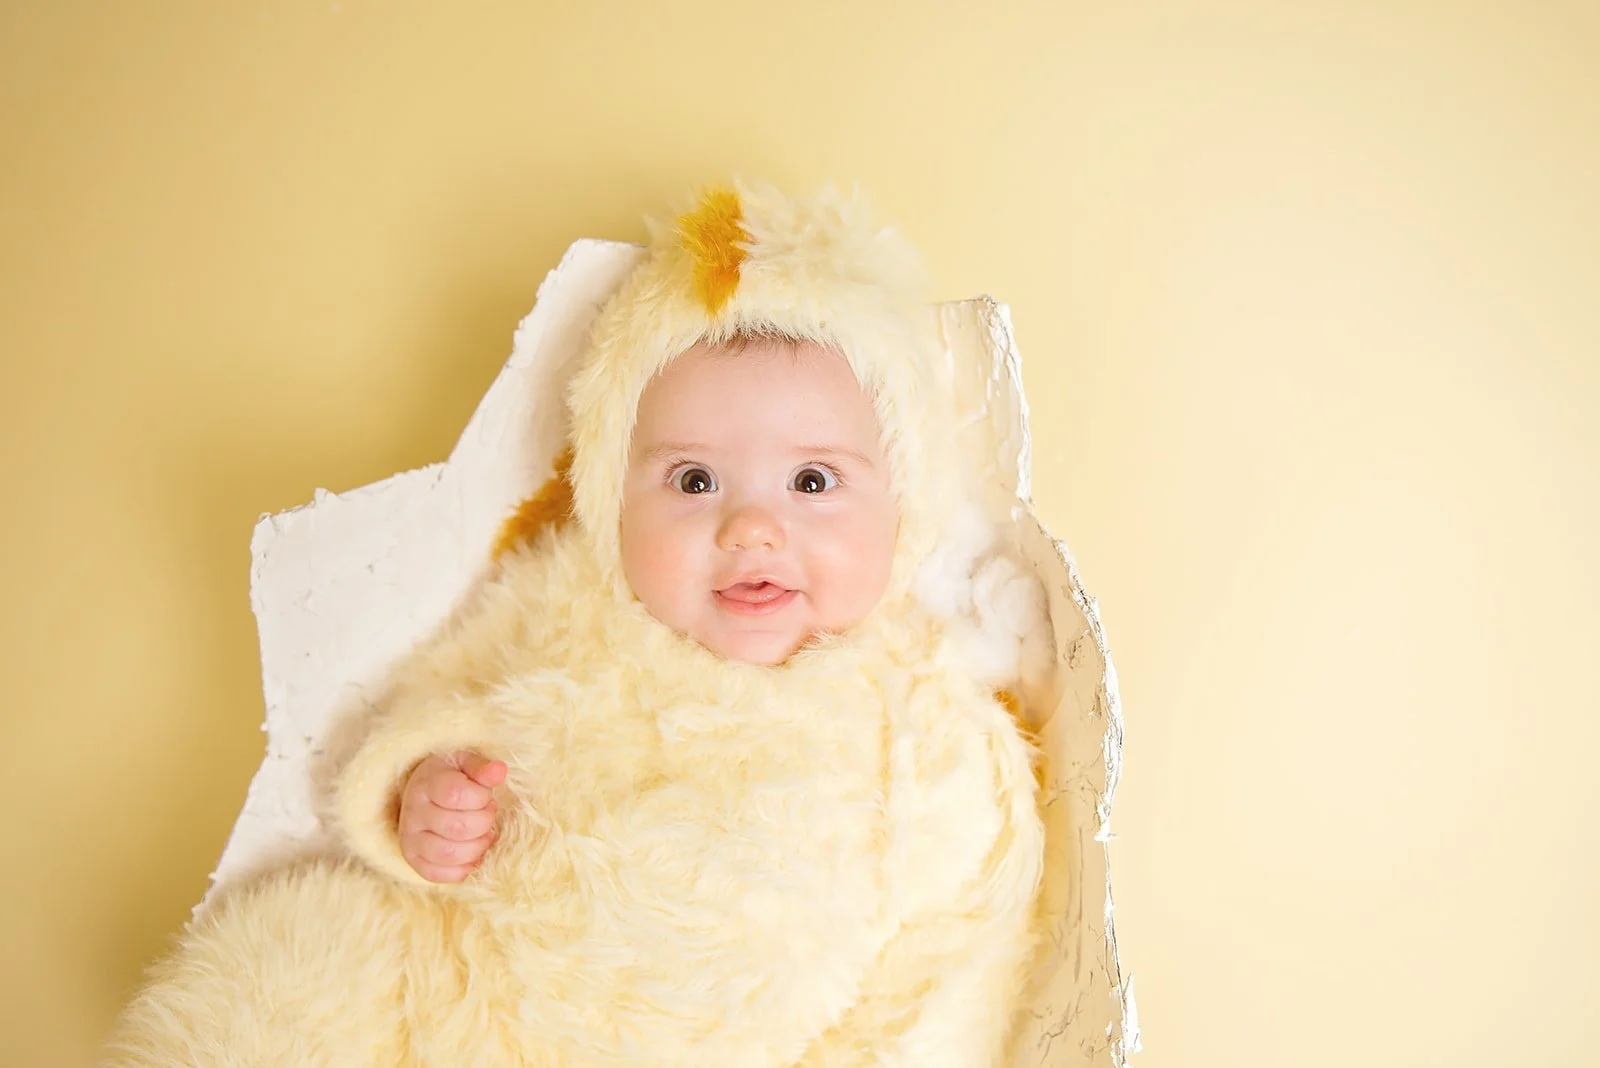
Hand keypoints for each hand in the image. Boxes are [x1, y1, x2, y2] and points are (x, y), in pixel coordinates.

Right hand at [397, 750, 506, 882]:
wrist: (422, 794)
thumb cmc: (450, 777)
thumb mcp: (464, 763)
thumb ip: (482, 768)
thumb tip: (500, 770)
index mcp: (425, 784)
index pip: (456, 794)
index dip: (481, 797)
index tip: (485, 795)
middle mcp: (412, 813)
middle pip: (458, 828)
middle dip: (484, 822)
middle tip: (488, 814)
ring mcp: (410, 839)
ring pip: (449, 854)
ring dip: (478, 847)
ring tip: (483, 833)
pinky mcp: (413, 861)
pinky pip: (440, 875)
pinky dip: (464, 867)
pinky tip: (474, 851)